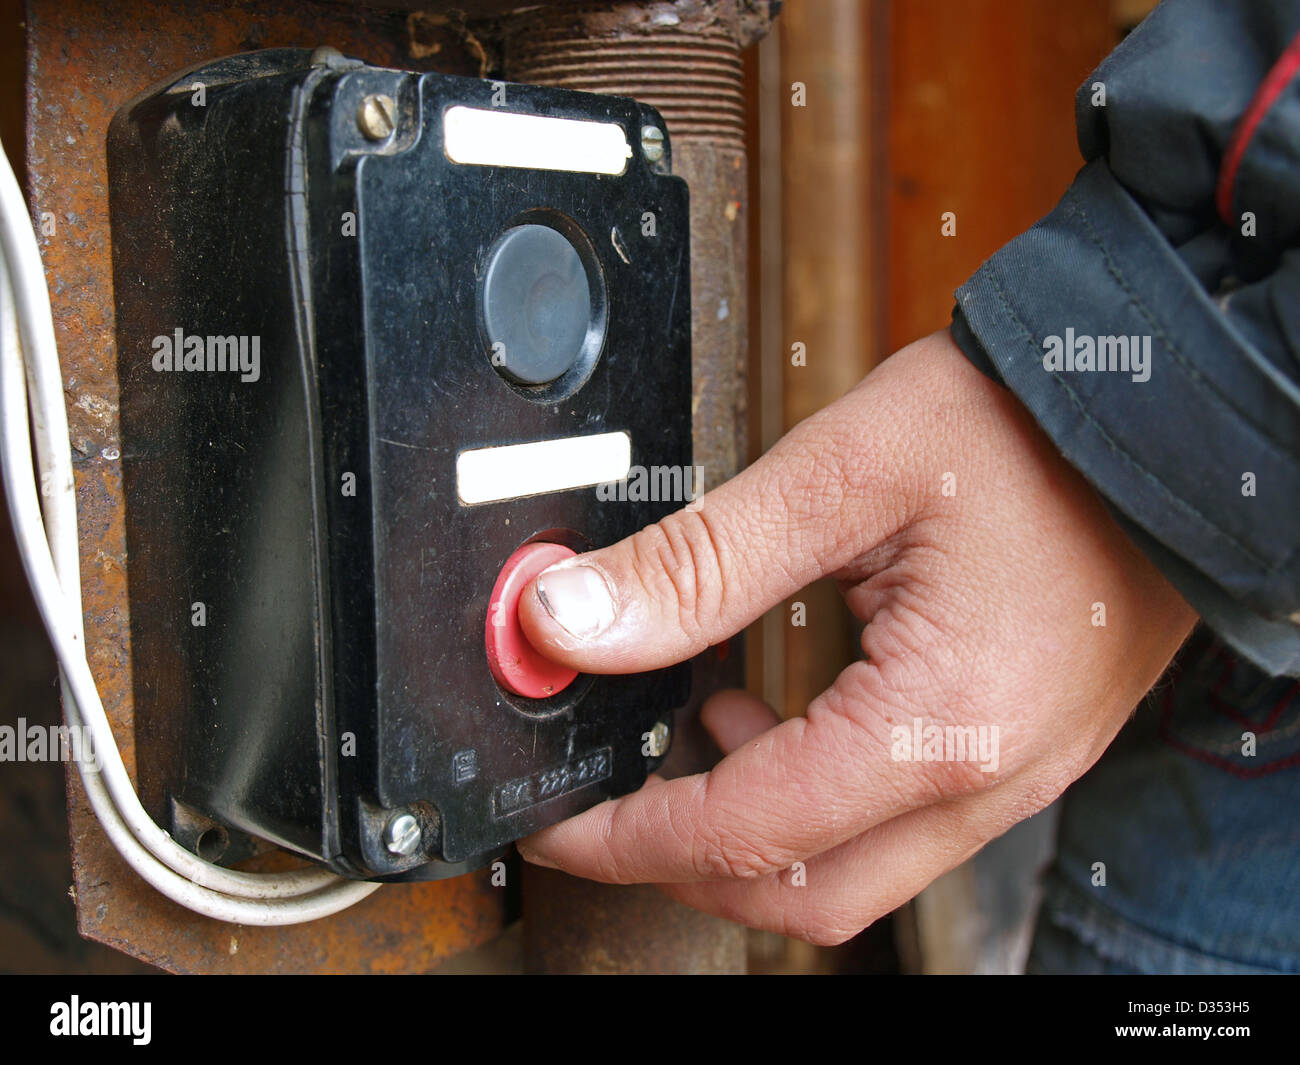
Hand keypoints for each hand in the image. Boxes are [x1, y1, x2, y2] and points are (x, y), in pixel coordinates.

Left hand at [516, 328, 1195, 943]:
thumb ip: (698, 562)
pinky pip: (900, 821)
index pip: (745, 831)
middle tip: (610, 805)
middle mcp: (991, 777)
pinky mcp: (1023, 749)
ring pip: (854, 870)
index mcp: (943, 721)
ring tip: (686, 741)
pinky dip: (814, 797)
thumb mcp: (841, 473)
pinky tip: (774, 718)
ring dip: (751, 831)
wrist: (1158, 410)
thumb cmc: (1028, 427)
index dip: (627, 839)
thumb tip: (574, 619)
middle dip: (683, 862)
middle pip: (803, 893)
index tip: (560, 823)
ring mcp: (1018, 773)